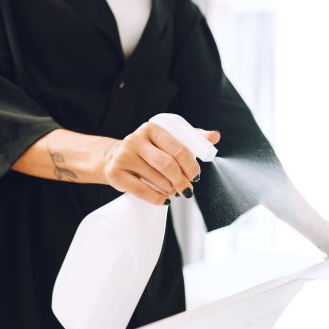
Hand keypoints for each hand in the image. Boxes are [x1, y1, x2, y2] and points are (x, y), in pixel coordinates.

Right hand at [102, 122, 219, 204]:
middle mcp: (135, 139)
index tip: (196, 176)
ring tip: (174, 192)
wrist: (112, 158)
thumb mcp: (166, 140)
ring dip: (171, 190)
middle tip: (187, 189)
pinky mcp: (115, 172)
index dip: (191, 166)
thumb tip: (215, 136)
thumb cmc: (147, 150)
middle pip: (168, 165)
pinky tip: (165, 200)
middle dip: (182, 181)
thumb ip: (190, 138)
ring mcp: (123, 156)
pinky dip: (158, 198)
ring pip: (157, 179)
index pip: (179, 149)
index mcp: (152, 128)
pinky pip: (142, 190)